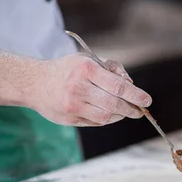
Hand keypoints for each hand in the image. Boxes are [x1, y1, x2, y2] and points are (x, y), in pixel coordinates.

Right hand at [30, 53, 151, 126]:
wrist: (34, 83)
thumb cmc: (68, 69)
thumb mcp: (88, 60)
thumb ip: (112, 69)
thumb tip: (131, 83)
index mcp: (86, 69)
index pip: (119, 85)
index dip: (136, 95)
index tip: (147, 100)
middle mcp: (79, 88)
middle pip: (114, 104)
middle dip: (132, 109)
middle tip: (139, 110)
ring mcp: (73, 105)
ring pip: (106, 116)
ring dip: (120, 115)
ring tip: (126, 111)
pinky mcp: (69, 118)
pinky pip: (95, 122)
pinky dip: (107, 119)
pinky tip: (111, 114)